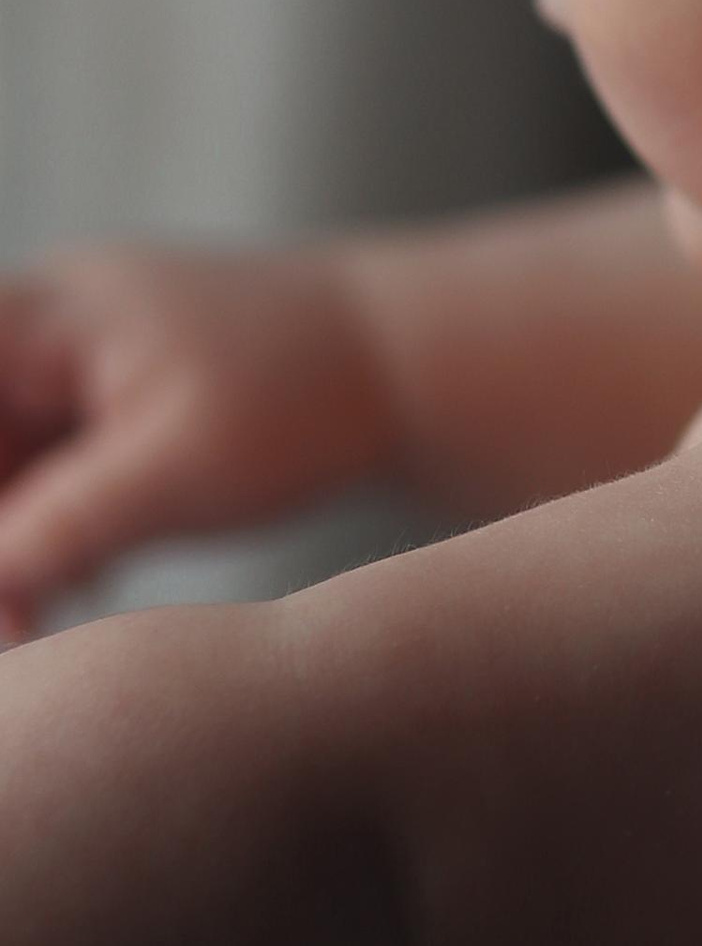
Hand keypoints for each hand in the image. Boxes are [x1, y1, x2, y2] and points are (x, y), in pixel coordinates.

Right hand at [0, 243, 396, 635]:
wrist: (415, 366)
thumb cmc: (307, 397)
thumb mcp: (177, 470)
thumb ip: (58, 525)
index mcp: (46, 315)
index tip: (2, 573)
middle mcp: (48, 329)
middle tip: (15, 630)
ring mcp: (79, 368)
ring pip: (2, 470)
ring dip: (13, 549)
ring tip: (40, 628)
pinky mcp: (112, 412)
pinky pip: (43, 478)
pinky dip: (50, 537)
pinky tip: (82, 590)